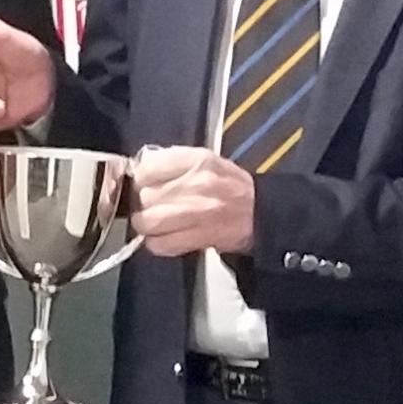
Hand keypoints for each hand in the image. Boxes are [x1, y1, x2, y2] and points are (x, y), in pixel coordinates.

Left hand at [129, 146, 254, 255]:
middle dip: (143, 204)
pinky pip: (161, 244)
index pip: (146, 168)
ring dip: (147, 225)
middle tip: (152, 206)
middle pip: (144, 196)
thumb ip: (173, 161)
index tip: (146, 185)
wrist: (262, 212)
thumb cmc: (231, 186)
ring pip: (147, 222)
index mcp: (196, 160)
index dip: (142, 180)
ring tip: (156, 223)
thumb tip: (140, 170)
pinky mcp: (201, 237)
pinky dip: (158, 244)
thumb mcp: (206, 161)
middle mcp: (196, 183)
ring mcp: (198, 211)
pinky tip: (166, 237)